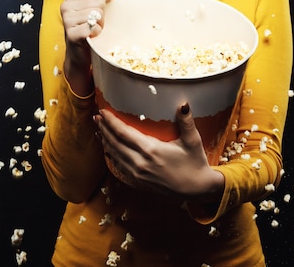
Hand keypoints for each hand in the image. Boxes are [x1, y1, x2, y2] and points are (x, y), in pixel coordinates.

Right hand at [60, 0, 120, 94]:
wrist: (80, 53)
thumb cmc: (87, 28)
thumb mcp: (94, 8)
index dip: (101, 6)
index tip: (93, 15)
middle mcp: (66, 6)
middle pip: (99, 3)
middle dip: (101, 15)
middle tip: (93, 24)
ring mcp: (67, 20)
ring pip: (98, 14)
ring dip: (99, 25)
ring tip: (91, 30)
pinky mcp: (71, 34)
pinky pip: (94, 28)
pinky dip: (96, 33)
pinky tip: (90, 37)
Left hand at [93, 103, 223, 201]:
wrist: (197, 191)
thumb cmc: (195, 163)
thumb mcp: (192, 140)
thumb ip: (186, 121)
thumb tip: (183, 103)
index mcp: (151, 150)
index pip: (123, 133)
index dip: (111, 122)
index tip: (103, 112)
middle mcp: (140, 163)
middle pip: (115, 144)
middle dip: (104, 129)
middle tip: (96, 117)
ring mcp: (138, 175)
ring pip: (115, 156)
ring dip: (106, 142)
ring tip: (100, 130)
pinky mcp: (139, 183)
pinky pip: (120, 168)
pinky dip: (112, 157)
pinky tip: (110, 150)